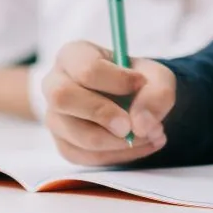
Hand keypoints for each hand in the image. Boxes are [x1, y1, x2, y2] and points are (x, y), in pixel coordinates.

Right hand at [42, 40, 175, 165]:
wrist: (134, 102)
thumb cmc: (138, 82)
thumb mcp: (158, 78)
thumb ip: (157, 94)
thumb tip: (141, 124)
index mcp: (73, 55)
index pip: (86, 68)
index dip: (116, 80)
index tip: (141, 84)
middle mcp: (55, 84)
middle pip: (63, 98)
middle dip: (102, 114)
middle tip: (132, 124)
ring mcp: (55, 117)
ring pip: (77, 135)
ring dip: (119, 142)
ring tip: (151, 135)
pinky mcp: (64, 144)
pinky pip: (85, 157)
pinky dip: (118, 155)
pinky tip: (141, 145)